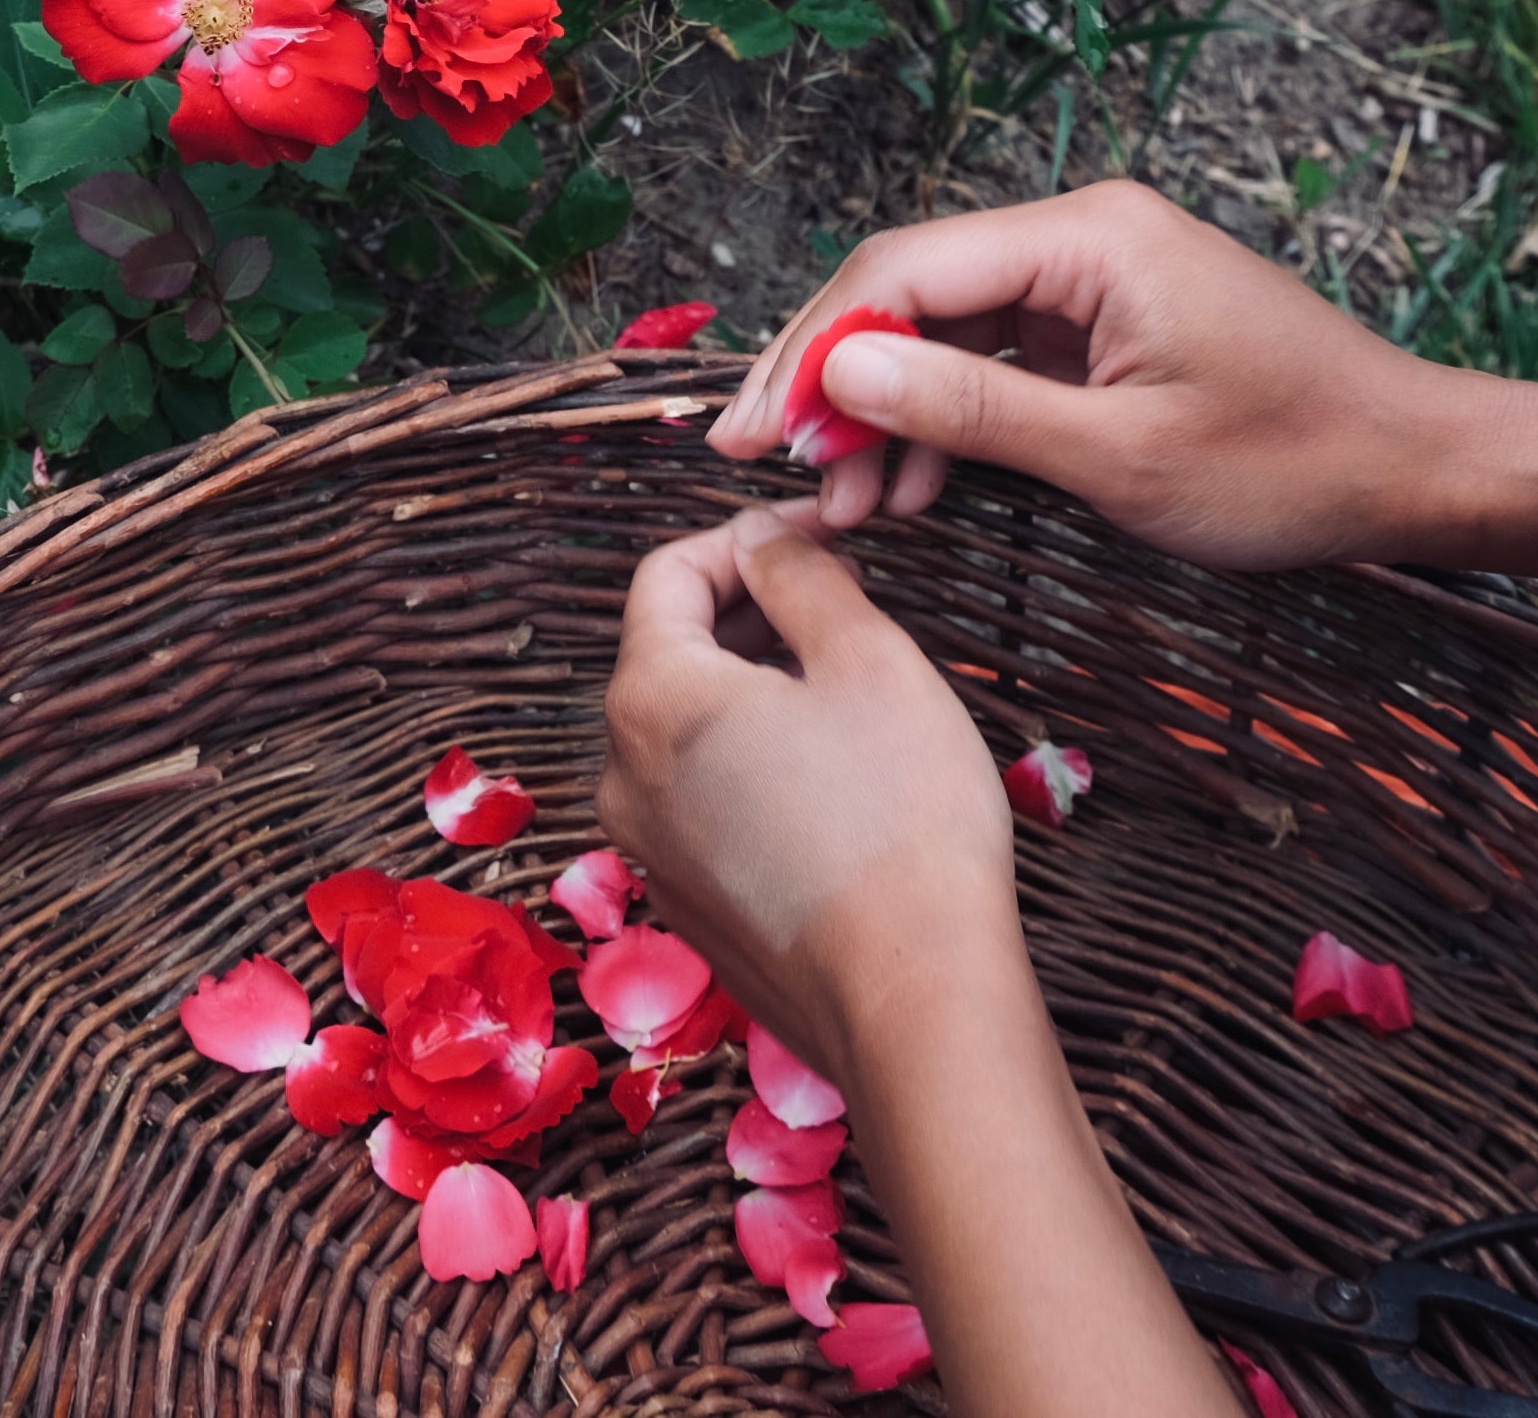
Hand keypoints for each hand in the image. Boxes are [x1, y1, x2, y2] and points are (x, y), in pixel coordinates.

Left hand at [603, 506, 1245, 1417]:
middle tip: (849, 607)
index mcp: (650, 699)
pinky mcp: (686, 904)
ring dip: (759, 689)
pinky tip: (837, 781)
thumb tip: (763, 540)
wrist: (915, 999)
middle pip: (671, 651)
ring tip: (852, 695)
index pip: (666, 573)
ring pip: (690, 728)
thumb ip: (799, 575)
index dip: (747, 539)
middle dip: (754, 613)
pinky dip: (755, 763)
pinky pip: (705, 798)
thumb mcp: (866, 656)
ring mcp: (648, 849)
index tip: (820, 539)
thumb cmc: (900, 818)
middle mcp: (622, 774)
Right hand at [710, 178, 1461, 563]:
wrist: (1415, 471)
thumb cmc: (1293, 463)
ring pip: (942, 335)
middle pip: (909, 293)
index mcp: (1087, 239)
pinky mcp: (1102, 329)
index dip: (812, 353)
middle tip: (765, 466)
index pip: (903, 272)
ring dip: (882, 415)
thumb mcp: (1119, 456)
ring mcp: (1091, 282)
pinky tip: (910, 489)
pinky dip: (945, 425)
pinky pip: (993, 364)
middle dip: (832, 383)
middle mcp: (1079, 238)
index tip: (752, 432)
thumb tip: (836, 376)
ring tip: (841, 504)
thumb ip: (970, 411)